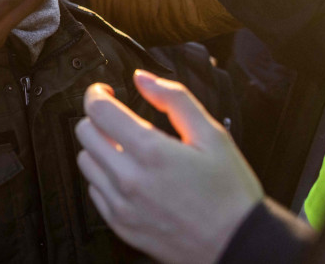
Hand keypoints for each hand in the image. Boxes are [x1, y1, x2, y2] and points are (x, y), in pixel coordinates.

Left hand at [76, 70, 261, 263]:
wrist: (239, 246)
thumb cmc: (230, 193)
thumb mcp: (212, 136)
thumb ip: (174, 99)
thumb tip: (142, 78)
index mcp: (151, 152)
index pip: (98, 110)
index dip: (97, 94)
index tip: (105, 92)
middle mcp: (129, 179)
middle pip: (85, 132)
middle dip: (98, 118)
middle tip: (119, 121)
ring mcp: (121, 204)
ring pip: (85, 160)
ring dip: (99, 148)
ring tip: (126, 150)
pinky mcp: (120, 224)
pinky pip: (94, 189)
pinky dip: (104, 177)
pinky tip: (129, 176)